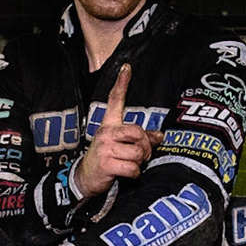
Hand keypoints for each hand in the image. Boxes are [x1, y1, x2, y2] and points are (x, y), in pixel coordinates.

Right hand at [72, 64, 158, 198]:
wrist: (85, 179)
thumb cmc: (105, 160)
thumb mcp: (119, 145)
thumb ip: (139, 139)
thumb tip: (160, 136)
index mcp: (108, 125)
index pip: (114, 100)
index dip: (121, 84)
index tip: (127, 67)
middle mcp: (106, 133)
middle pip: (138, 132)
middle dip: (146, 146)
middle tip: (142, 155)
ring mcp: (105, 148)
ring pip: (138, 152)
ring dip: (140, 162)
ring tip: (131, 165)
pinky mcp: (107, 164)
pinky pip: (133, 168)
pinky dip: (135, 174)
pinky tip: (126, 174)